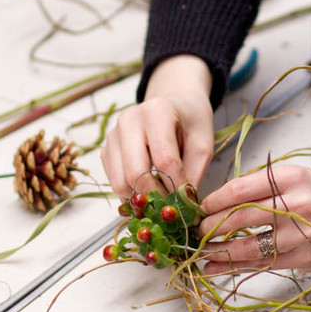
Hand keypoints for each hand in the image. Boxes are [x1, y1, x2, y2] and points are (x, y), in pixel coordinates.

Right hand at [101, 55, 214, 197]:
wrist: (173, 103)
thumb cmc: (190, 121)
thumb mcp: (203, 142)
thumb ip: (195, 172)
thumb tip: (183, 205)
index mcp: (157, 111)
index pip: (165, 160)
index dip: (177, 186)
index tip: (188, 201)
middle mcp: (129, 120)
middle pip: (135, 173)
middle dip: (155, 197)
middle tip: (172, 208)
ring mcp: (113, 134)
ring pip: (120, 181)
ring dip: (141, 198)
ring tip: (161, 202)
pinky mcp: (106, 148)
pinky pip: (113, 181)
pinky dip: (130, 193)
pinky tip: (148, 191)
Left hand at [197, 164, 310, 273]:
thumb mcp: (296, 175)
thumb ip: (262, 187)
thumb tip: (219, 203)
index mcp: (289, 177)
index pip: (239, 189)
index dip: (212, 201)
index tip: (198, 208)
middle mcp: (295, 204)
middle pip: (239, 218)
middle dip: (210, 228)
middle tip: (195, 232)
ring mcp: (301, 233)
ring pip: (249, 246)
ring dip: (219, 252)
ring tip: (200, 254)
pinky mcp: (306, 256)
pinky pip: (265, 263)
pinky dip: (238, 266)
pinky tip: (219, 267)